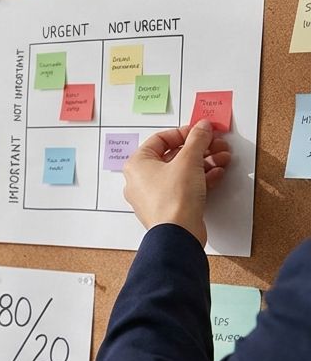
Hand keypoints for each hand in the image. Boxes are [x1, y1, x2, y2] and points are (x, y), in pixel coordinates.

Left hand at [121, 119, 231, 245]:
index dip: (183, 133)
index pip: (159, 139)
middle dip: (199, 149)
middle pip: (173, 156)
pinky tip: (217, 174)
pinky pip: (184, 187)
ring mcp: (154, 195)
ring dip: (204, 163)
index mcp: (137, 165)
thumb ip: (197, 140)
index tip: (200, 132)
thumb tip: (202, 127)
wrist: (178, 234)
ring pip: (181, 172)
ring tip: (223, 158)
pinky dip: (200, 179)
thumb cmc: (173, 198)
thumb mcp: (188, 160)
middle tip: (217, 144)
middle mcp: (141, 180)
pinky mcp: (168, 207)